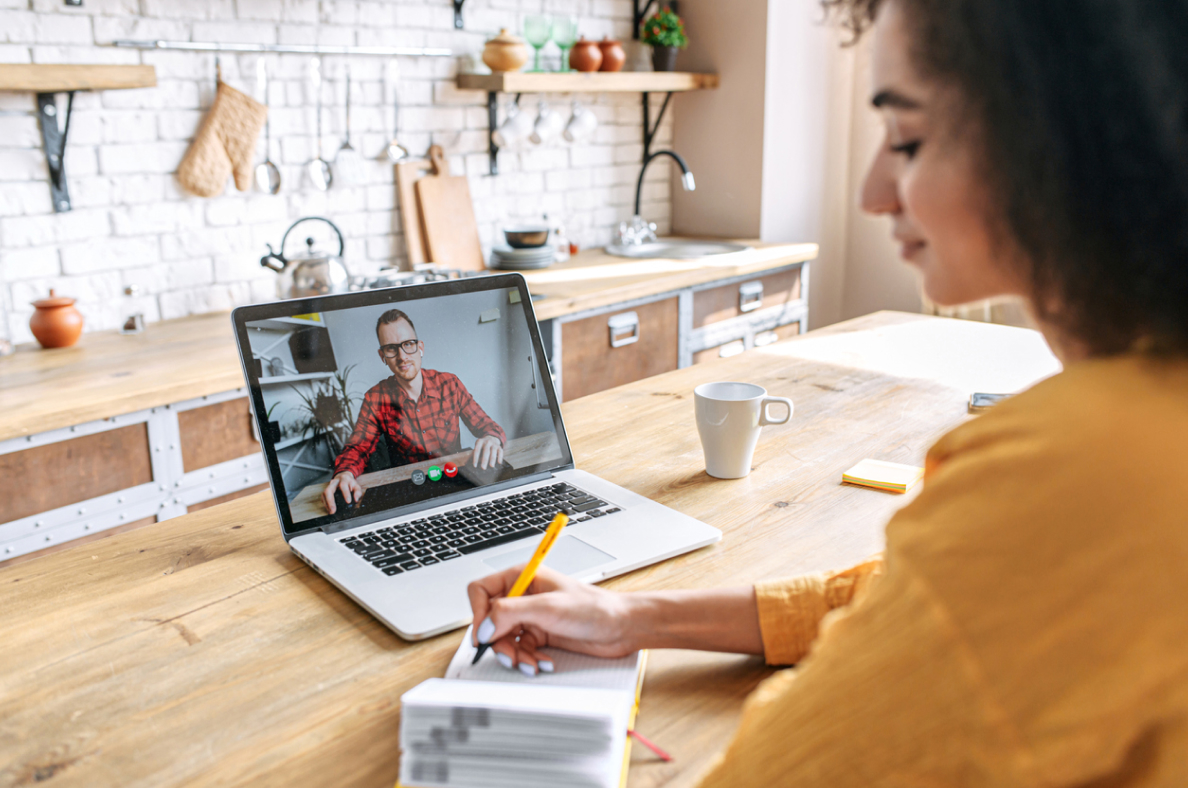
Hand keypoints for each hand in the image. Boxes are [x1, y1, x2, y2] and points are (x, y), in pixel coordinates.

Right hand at [322, 471, 361, 514]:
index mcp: (343, 479)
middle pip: (329, 490)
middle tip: (333, 510)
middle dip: (330, 501)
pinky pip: (323, 496)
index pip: (343, 485)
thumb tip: (356, 499)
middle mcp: (334, 482)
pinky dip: (325, 503)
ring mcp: (329, 486)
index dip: (345, 493)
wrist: (343, 477)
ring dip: (327, 504)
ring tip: (331, 512)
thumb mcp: (356, 486)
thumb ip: (358, 492)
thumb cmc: (350, 483)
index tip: (348, 502)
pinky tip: (328, 509)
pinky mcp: (326, 490)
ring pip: (324, 494)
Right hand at [467, 566, 637, 673]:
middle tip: (509, 656)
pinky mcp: (540, 635)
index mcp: (522, 578)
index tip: (485, 633)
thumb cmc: (594, 608)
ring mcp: (531, 617)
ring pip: (503, 639)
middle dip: (498, 641)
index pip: (481, 591)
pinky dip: (528, 659)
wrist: (621, 627)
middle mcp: (523, 596)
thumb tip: (484, 625)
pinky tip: (542, 662)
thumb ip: (510, 612)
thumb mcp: (548, 607)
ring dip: (513, 655)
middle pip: (490, 620)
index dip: (478, 613)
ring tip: (529, 663)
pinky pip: (520, 650)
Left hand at [471, 435, 503, 469]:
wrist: (491, 437)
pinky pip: (500, 452)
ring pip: (493, 451)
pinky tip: (499, 462)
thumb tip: (468, 463)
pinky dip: (500, 457)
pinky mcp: (499, 446)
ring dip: (492, 459)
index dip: (475, 458)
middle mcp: (487, 442)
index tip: (474, 465)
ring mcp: (494, 444)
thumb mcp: (477, 445)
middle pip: (486, 451)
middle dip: (484, 460)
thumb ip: (475, 452)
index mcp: (480, 442)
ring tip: (491, 466)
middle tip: (483, 468)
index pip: (477, 450)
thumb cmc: (482, 445)